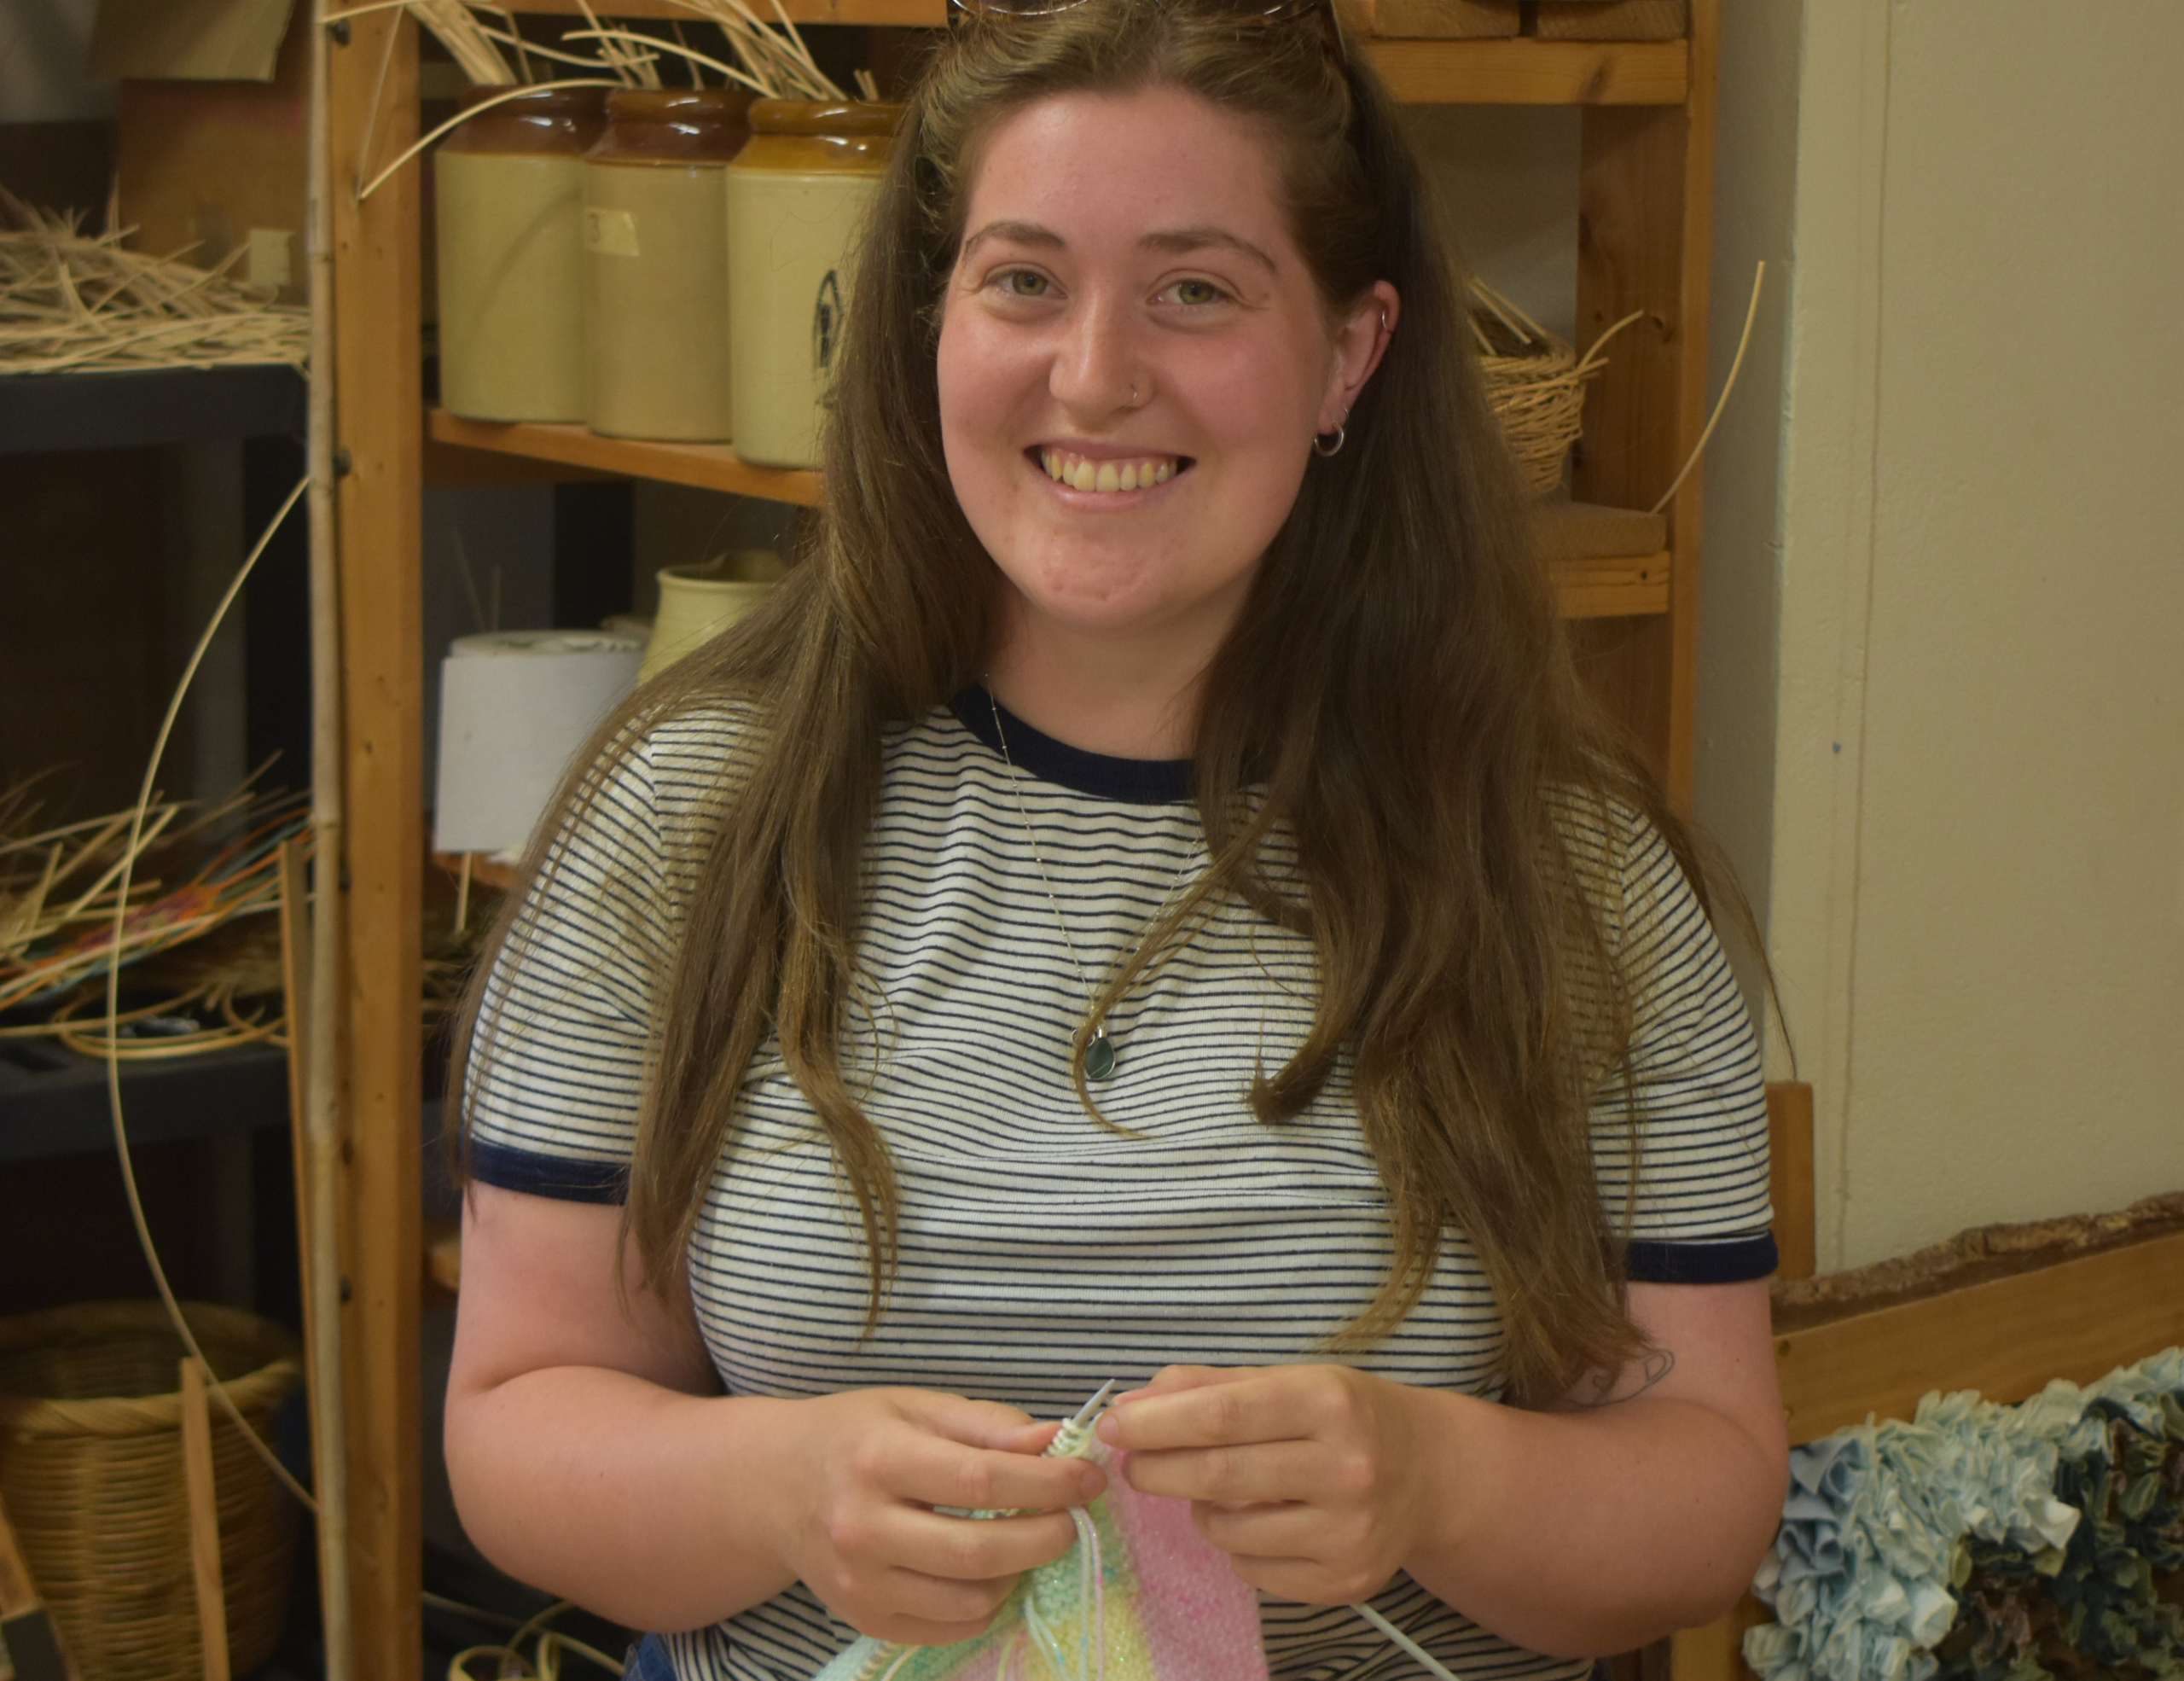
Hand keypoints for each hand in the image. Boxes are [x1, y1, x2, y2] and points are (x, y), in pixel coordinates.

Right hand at [766, 1387, 1107, 1645]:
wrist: (775, 1487)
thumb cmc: (855, 1435)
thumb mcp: (915, 1406)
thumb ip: (987, 1423)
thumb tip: (1055, 1441)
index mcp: (878, 1459)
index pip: (981, 1478)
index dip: (1048, 1481)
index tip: (1088, 1477)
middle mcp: (862, 1527)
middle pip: (979, 1550)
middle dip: (1047, 1536)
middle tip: (1072, 1517)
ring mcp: (861, 1583)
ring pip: (971, 1599)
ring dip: (1021, 1572)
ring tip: (1029, 1539)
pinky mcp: (865, 1619)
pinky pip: (950, 1627)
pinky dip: (987, 1602)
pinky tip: (992, 1569)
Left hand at [1096, 1364, 1459, 1604]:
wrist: (1429, 1472)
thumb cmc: (1343, 1416)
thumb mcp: (1287, 1380)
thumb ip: (1206, 1387)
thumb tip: (1130, 1406)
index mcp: (1329, 1402)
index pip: (1222, 1414)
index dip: (1156, 1423)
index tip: (1113, 1426)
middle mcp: (1347, 1468)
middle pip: (1219, 1475)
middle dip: (1157, 1468)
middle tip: (1132, 1463)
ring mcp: (1349, 1532)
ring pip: (1229, 1530)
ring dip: (1198, 1509)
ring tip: (1212, 1487)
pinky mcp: (1344, 1581)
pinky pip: (1252, 1569)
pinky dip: (1233, 1543)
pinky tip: (1254, 1518)